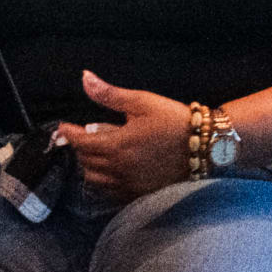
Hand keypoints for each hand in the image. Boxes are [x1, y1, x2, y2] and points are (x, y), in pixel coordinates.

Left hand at [55, 72, 190, 204]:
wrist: (208, 146)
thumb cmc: (175, 120)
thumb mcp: (142, 102)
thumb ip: (109, 94)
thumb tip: (84, 77)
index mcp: (116, 145)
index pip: (79, 142)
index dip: (68, 133)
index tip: (64, 126)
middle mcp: (118, 169)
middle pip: (85, 161)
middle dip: (80, 147)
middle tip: (85, 135)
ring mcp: (128, 185)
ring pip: (94, 179)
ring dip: (89, 165)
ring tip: (98, 152)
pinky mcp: (139, 194)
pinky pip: (110, 192)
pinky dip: (104, 181)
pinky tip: (112, 169)